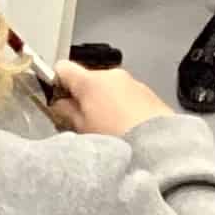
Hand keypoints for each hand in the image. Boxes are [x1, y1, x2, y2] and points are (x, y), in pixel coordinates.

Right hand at [47, 60, 173, 137]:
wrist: (160, 146)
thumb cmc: (117, 138)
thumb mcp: (83, 130)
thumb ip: (67, 112)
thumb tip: (59, 104)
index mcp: (91, 81)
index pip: (62, 68)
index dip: (55, 82)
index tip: (55, 99)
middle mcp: (112, 75)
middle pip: (87, 79)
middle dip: (82, 97)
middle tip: (82, 123)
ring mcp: (132, 82)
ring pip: (108, 88)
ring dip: (104, 102)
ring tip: (108, 130)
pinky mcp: (148, 93)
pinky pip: (127, 96)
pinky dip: (122, 107)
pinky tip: (126, 129)